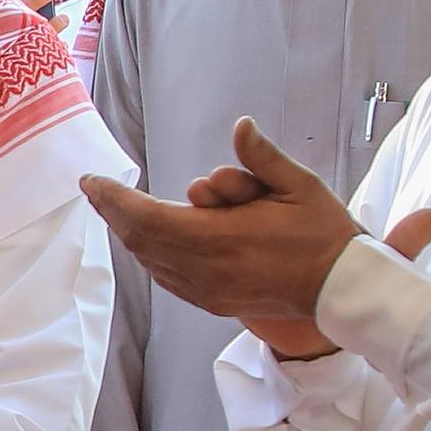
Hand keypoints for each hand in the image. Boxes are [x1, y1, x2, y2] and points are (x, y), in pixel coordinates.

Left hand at [82, 120, 430, 357]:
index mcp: (221, 238)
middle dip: (115, 212)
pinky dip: (151, 257)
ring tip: (115, 209)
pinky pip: (168, 279)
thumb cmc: (323, 233)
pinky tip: (147, 240)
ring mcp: (207, 291)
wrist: (340, 290)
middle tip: (95, 190)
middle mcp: (206, 269)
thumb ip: (263, 157)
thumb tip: (240, 126)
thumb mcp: (300, 185)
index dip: (114, 200)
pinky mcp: (213, 303)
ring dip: (131, 234)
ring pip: (151, 261)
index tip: (91, 182)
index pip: (150, 216)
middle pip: (142, 239)